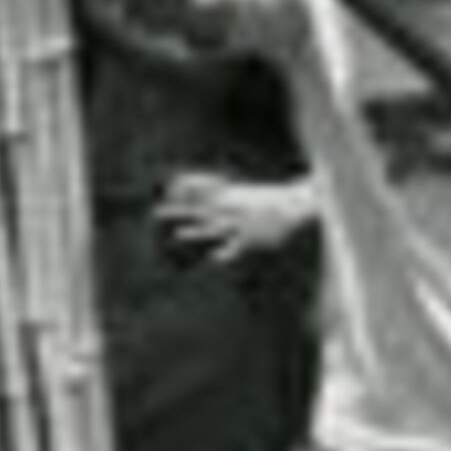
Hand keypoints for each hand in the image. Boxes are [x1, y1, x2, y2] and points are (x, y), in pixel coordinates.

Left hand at [155, 169, 310, 265]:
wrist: (294, 206)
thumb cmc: (274, 202)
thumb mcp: (249, 196)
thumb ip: (233, 199)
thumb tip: (222, 201)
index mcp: (231, 196)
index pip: (201, 192)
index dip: (182, 193)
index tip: (164, 191)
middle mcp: (231, 209)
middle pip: (199, 210)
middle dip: (178, 211)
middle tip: (156, 212)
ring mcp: (239, 224)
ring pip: (213, 227)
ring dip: (195, 231)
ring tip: (177, 233)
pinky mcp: (250, 239)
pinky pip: (234, 248)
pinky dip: (224, 254)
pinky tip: (212, 259)